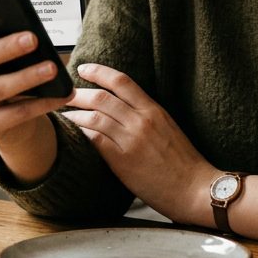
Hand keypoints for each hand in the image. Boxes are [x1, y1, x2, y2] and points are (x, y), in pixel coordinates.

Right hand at [0, 0, 68, 149]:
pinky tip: (62, 94)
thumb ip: (7, 40)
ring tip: (52, 68)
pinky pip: (16, 113)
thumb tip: (31, 28)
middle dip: (8, 47)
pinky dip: (42, 103)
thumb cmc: (9, 76)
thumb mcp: (5, 58)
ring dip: (28, 77)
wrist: (10, 122)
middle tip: (33, 38)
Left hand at [61, 63, 215, 225]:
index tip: (84, 69)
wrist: (193, 188)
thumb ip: (146, 115)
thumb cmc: (183, 162)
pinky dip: (81, 133)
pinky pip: (95, 140)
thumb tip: (122, 107)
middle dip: (78, 93)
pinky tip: (73, 133)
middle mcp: (141, 121)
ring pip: (94, 117)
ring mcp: (131, 140)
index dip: (99, 72)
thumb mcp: (168, 128)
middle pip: (102, 97)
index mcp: (154, 110)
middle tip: (65, 93)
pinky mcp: (122, 160)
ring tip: (64, 113)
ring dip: (74, 114)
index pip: (122, 81)